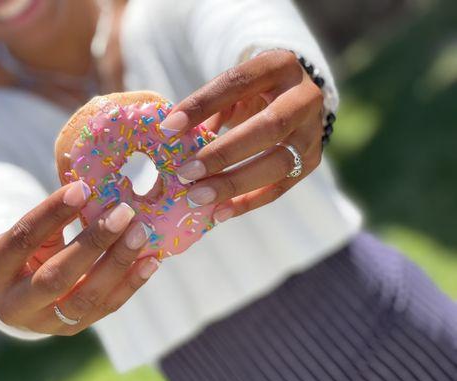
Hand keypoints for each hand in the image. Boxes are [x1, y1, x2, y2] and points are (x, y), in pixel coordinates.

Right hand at [0, 180, 157, 334]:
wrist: (16, 300)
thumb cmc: (22, 255)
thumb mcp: (23, 237)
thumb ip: (50, 222)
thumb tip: (91, 191)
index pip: (23, 239)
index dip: (52, 213)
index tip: (83, 188)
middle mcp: (15, 305)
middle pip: (57, 276)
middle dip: (94, 243)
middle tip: (123, 213)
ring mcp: (47, 323)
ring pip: (86, 297)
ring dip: (118, 263)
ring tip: (141, 233)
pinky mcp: (73, 329)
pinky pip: (106, 308)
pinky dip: (131, 284)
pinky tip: (150, 261)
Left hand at [160, 49, 324, 222]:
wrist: (294, 98)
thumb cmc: (254, 92)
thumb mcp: (234, 88)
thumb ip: (209, 109)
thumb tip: (174, 137)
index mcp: (279, 66)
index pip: (238, 83)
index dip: (202, 105)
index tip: (168, 127)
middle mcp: (305, 98)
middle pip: (269, 127)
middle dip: (224, 153)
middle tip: (186, 172)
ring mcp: (313, 132)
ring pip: (279, 162)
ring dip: (235, 183)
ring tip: (198, 198)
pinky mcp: (312, 161)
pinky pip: (281, 187)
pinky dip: (249, 202)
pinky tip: (220, 212)